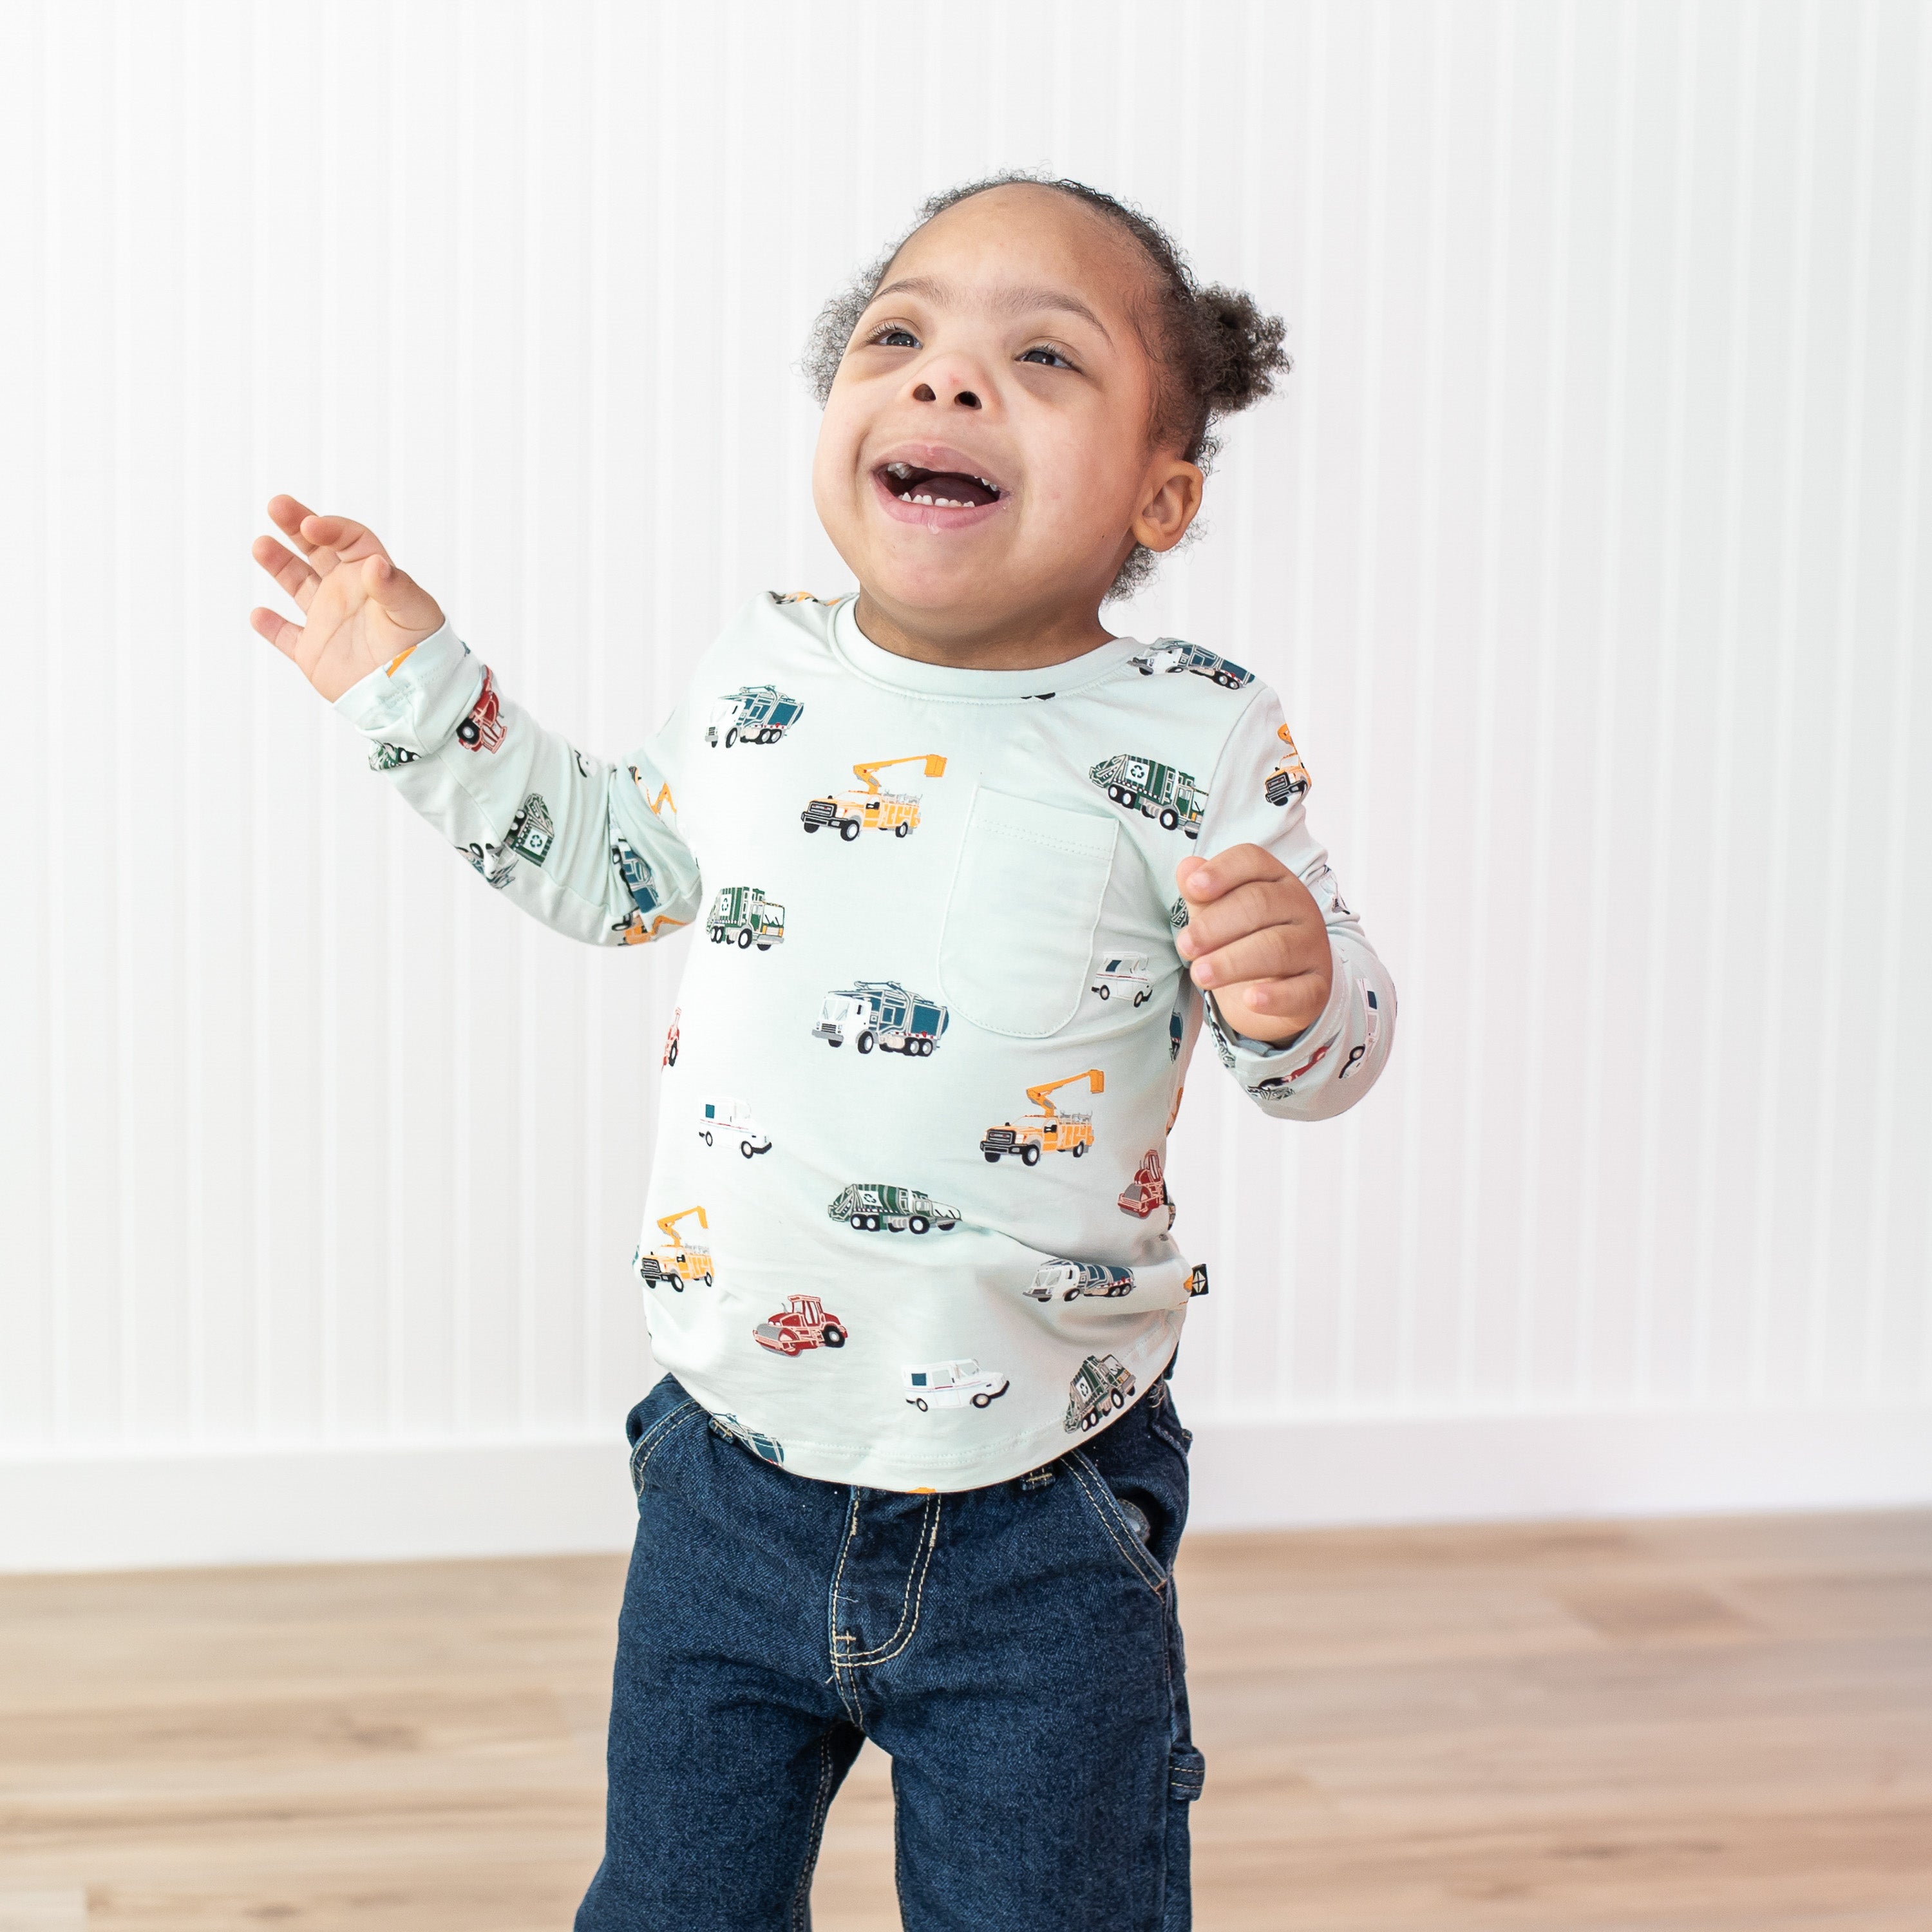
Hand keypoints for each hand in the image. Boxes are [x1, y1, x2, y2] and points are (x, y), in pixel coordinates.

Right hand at [249, 495, 445, 702]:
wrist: (415, 697)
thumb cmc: (424, 649)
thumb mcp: (415, 612)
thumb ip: (395, 587)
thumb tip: (375, 563)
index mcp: (372, 577)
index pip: (349, 540)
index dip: (330, 528)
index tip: (310, 526)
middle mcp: (347, 593)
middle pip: (317, 550)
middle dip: (296, 526)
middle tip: (276, 505)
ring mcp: (329, 621)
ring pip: (297, 584)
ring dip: (279, 564)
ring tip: (261, 546)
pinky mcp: (314, 652)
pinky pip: (287, 636)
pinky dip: (272, 627)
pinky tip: (258, 614)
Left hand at [1175, 845, 1332, 1043]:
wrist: (1278, 989)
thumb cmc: (1244, 940)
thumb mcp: (1219, 915)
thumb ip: (1202, 894)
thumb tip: (1187, 868)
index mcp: (1275, 880)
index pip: (1252, 861)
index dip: (1222, 871)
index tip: (1193, 889)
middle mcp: (1300, 907)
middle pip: (1259, 903)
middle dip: (1215, 924)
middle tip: (1185, 946)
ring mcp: (1312, 947)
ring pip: (1276, 948)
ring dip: (1232, 961)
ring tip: (1199, 975)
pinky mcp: (1317, 987)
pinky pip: (1301, 991)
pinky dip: (1276, 997)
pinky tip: (1251, 1000)